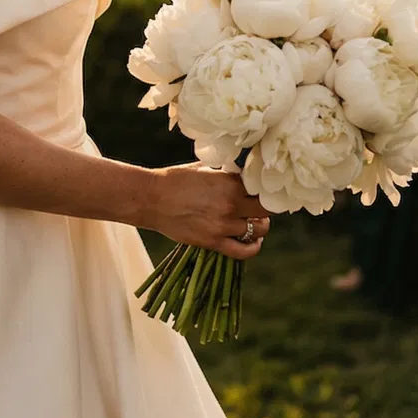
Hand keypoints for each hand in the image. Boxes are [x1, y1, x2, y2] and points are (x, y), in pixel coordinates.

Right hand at [150, 164, 270, 259]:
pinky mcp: (213, 242)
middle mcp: (231, 204)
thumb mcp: (204, 167)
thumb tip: (242, 170)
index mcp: (230, 182)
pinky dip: (254, 247)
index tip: (266, 189)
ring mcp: (223, 225)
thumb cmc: (175, 179)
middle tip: (262, 205)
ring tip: (255, 220)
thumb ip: (226, 172)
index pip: (263, 188)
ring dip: (260, 225)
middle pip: (267, 209)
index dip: (267, 188)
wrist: (151, 199)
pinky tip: (254, 241)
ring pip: (258, 229)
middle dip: (267, 207)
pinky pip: (244, 251)